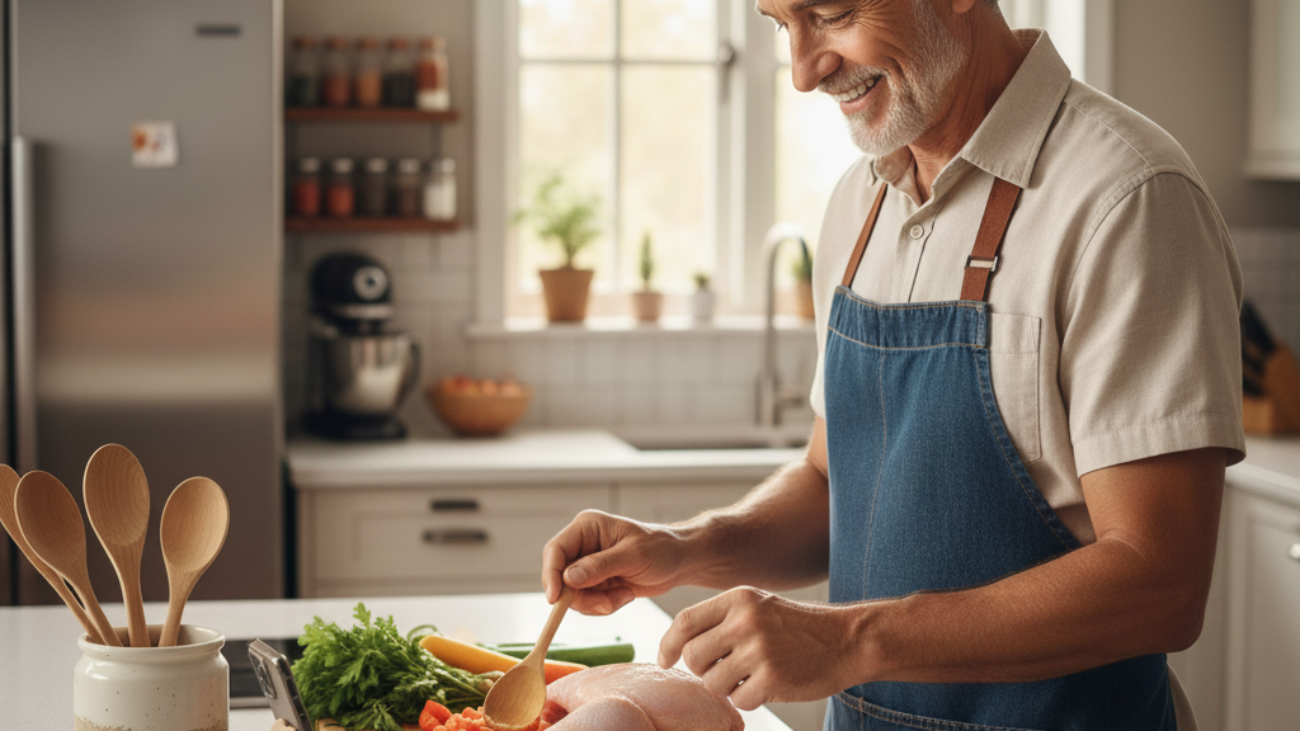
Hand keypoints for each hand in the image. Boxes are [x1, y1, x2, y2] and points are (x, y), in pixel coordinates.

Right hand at [541, 509, 687, 614]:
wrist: (679, 562)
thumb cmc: (661, 550)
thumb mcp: (633, 557)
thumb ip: (599, 566)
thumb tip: (567, 578)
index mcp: (587, 527)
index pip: (556, 550)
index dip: (551, 575)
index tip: (555, 600)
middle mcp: (582, 545)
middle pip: (560, 577)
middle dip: (582, 597)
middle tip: (607, 604)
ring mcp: (587, 565)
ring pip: (573, 595)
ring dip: (598, 603)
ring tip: (624, 595)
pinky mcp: (595, 582)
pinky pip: (587, 602)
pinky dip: (605, 605)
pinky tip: (625, 595)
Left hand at [657, 587, 863, 710]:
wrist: (846, 640)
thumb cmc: (797, 627)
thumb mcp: (759, 605)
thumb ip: (722, 619)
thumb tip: (679, 646)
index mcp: (738, 599)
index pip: (685, 622)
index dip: (668, 644)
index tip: (665, 660)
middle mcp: (745, 621)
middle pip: (694, 656)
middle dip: (702, 670)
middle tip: (723, 669)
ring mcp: (759, 650)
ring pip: (713, 683)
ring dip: (727, 687)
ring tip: (751, 675)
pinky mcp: (773, 679)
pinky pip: (739, 700)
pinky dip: (749, 699)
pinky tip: (768, 685)